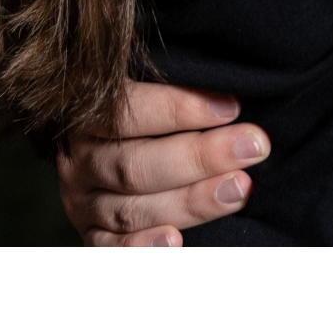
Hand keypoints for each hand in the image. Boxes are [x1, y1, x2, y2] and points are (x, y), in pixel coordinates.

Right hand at [56, 81, 270, 244]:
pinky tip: (177, 240)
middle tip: (254, 147)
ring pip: (131, 209)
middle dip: (200, 157)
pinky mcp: (91, 236)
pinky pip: (111, 249)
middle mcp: (79, 160)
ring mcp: (82, 203)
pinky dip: (143, 247)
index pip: (128, 111)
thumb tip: (228, 93)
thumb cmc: (144, 111)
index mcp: (87, 115)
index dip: (180, 109)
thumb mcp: (145, 85)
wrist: (109, 144)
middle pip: (135, 165)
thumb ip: (176, 83)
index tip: (232, 107)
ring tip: (239, 188)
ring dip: (190, 201)